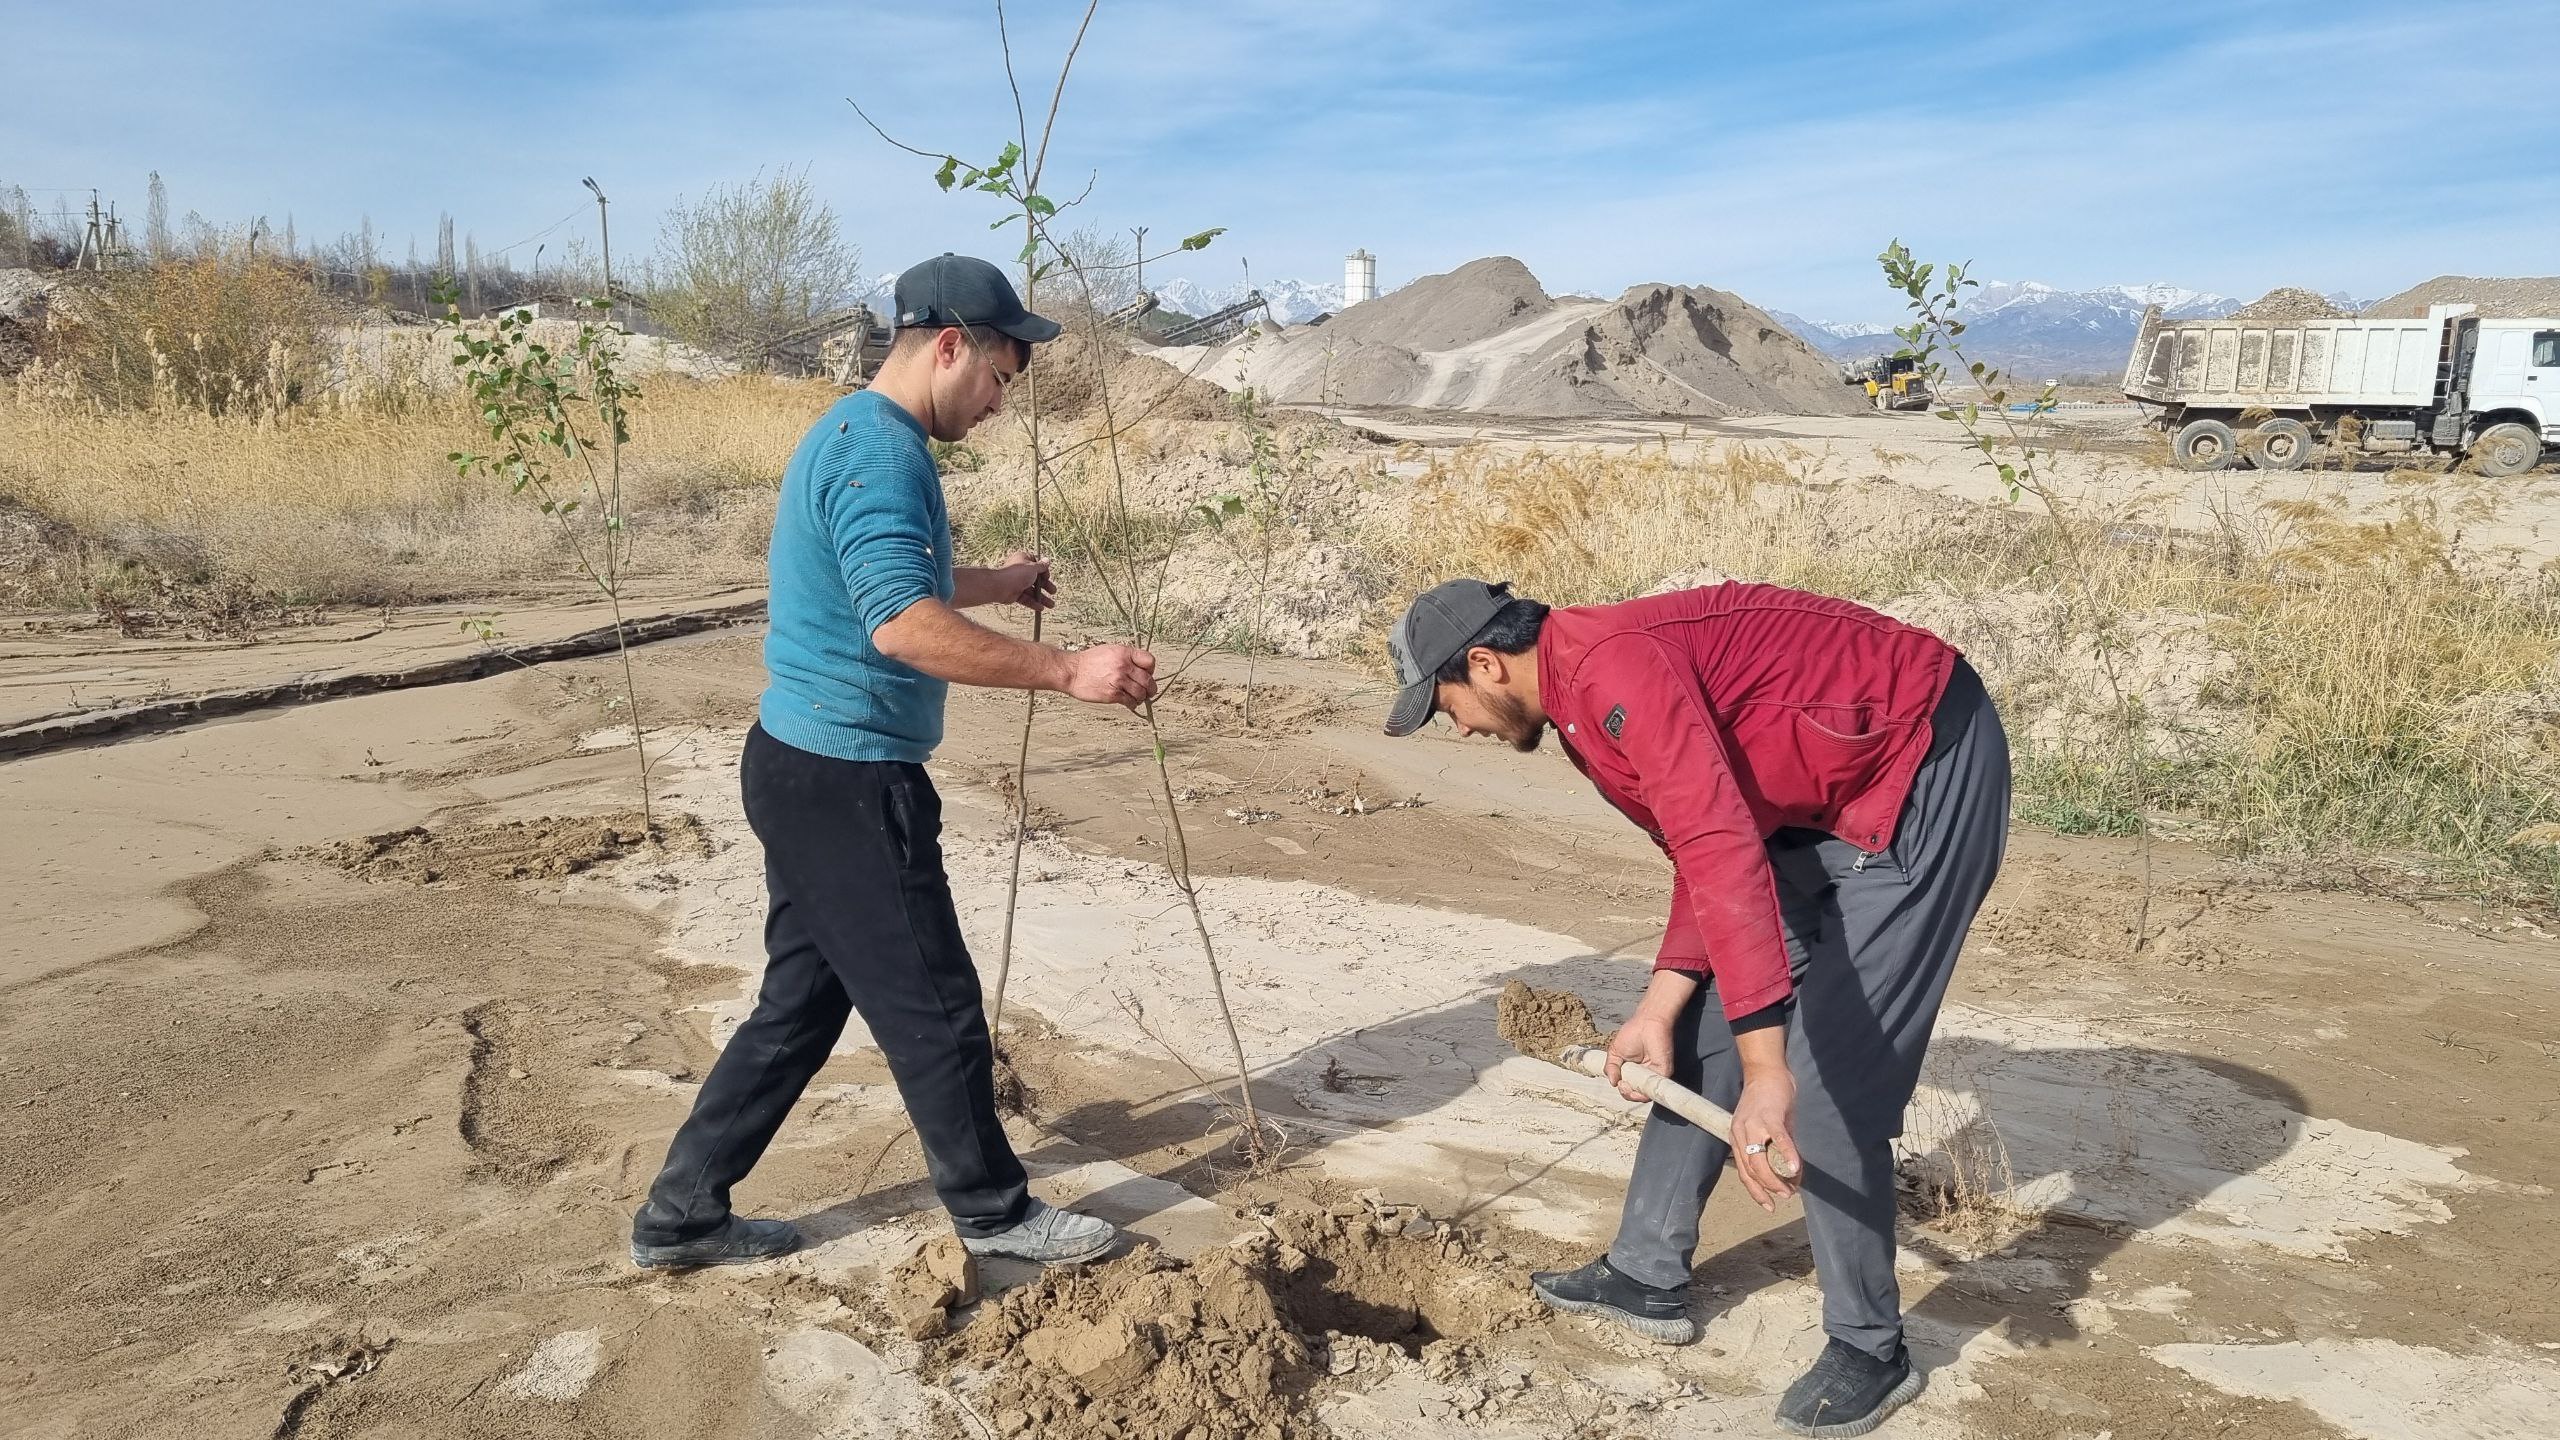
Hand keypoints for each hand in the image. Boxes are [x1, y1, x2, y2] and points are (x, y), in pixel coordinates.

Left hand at [989, 551, 1055, 611]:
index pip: (1037, 565)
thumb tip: (1047, 560)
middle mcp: (1021, 571)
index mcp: (1024, 560)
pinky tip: (1041, 608)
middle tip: (1053, 591)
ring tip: (1051, 605)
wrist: (1000, 586)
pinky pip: (1026, 598)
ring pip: (1032, 591)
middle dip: (1046, 586)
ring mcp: (1017, 583)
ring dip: (1042, 598)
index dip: (1044, 571)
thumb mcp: (1033, 568)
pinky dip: (1033, 603)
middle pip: (1036, 579)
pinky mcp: (1015, 594)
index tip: (1048, 577)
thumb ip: (1041, 566)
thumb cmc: (1017, 574)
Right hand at [1062, 643, 1156, 708]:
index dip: (1151, 670)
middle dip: (1150, 688)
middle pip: (1148, 680)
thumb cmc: (1088, 661)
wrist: (1072, 671)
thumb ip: (1126, 657)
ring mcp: (1119, 681)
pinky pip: (1130, 702)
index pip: (1150, 661)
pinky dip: (1132, 704)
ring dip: (1141, 697)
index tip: (1147, 674)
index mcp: (1124, 653)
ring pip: (1141, 693)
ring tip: (1137, 698)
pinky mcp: (1113, 694)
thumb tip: (1140, 668)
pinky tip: (1130, 703)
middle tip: (1148, 692)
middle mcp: (1124, 666)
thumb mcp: (1110, 650)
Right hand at [1604, 1015, 1674, 1103]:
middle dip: (1627, 1094)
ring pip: (1645, 1096)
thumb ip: (1611, 1068)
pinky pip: (1655, 1089)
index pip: (1629, 1089)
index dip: (1623, 1090)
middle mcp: (1645, 1075)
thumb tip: (1612, 1083)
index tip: (1618, 1082)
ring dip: (1633, 1095)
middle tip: (1622, 1084)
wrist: (1647, 1022)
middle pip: (1637, 1095)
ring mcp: (1654, 1075)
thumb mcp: (1614, 1052)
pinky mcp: (1663, 1072)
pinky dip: (1643, 1092)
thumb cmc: (1632, 1034)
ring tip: (1626, 1084)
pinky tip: (1635, 1084)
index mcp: (1634, 1072)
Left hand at [1730, 1072, 1801, 1211]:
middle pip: (1750, 1170)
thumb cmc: (1768, 1099)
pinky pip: (1778, 1139)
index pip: (1743, 1172)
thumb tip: (1791, 1171)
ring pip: (1759, 1159)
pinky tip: (1795, 1168)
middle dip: (1768, 1188)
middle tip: (1785, 1197)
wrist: (1767, 1071)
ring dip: (1775, 1178)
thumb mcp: (1764, 1126)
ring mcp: (1753, 1124)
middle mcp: (1741, 1133)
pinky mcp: (1770, 1115)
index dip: (1755, 1191)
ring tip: (1790, 1189)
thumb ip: (1772, 1147)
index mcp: (1737, 1137)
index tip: (1768, 1205)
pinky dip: (1787, 1154)